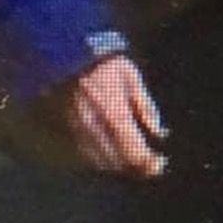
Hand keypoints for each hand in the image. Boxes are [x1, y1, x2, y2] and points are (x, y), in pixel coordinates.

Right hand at [65, 55, 168, 177]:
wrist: (65, 56)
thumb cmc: (103, 65)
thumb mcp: (132, 78)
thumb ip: (145, 108)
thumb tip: (159, 133)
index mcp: (115, 117)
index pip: (135, 153)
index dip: (149, 164)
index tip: (159, 163)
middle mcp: (95, 132)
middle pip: (118, 163)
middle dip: (134, 166)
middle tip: (147, 163)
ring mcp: (77, 135)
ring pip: (100, 163)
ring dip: (117, 165)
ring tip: (129, 158)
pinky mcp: (63, 135)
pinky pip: (83, 157)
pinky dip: (98, 159)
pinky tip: (107, 152)